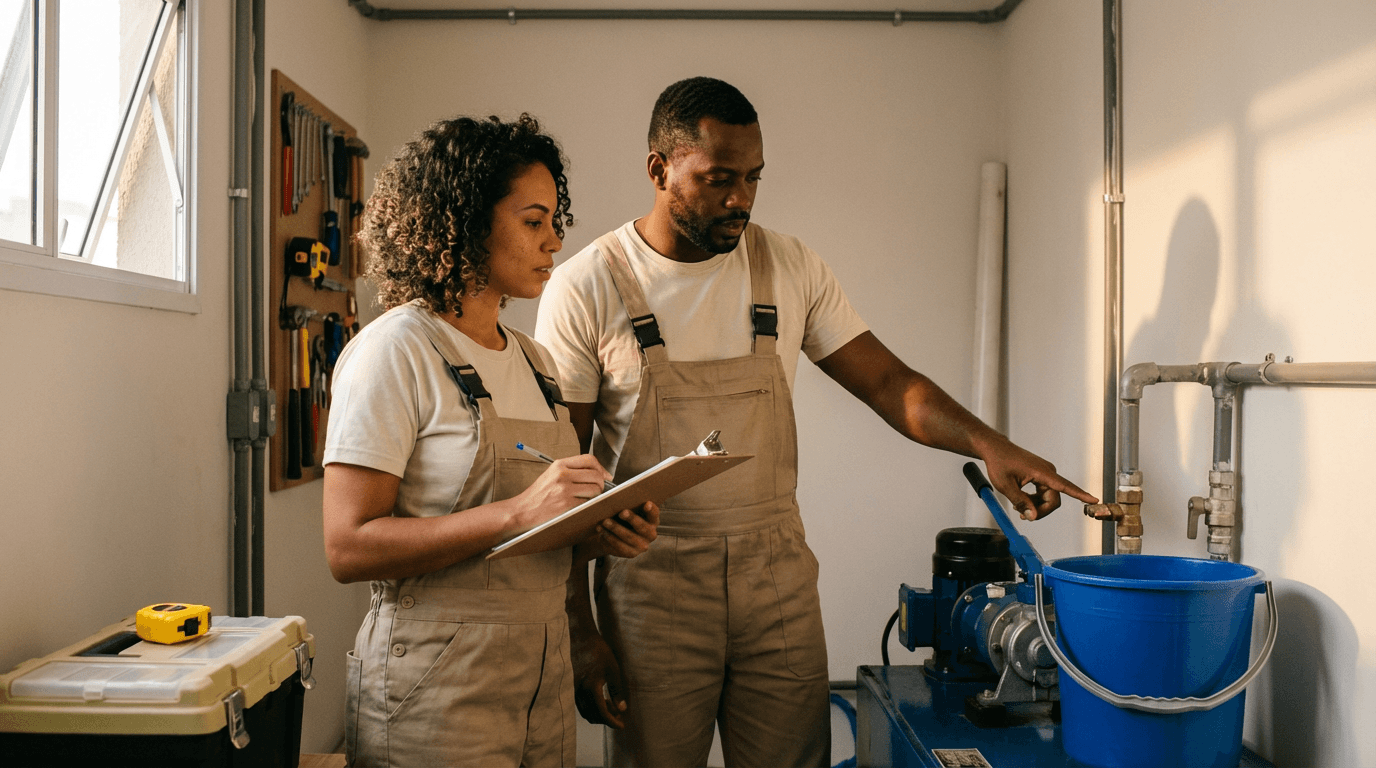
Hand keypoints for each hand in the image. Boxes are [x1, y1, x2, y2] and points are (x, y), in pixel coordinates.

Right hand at [511, 454, 613, 530]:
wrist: (522, 511)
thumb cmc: (537, 495)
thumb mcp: (551, 475)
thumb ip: (571, 471)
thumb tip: (597, 473)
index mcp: (559, 465)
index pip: (589, 459)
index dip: (601, 468)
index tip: (605, 476)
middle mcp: (562, 474)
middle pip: (596, 474)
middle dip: (601, 484)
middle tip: (597, 491)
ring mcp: (564, 489)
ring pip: (595, 489)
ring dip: (596, 496)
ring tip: (587, 500)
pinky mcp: (566, 504)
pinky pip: (588, 502)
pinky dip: (588, 506)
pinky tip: (580, 507)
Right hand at [571, 624, 629, 727]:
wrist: (579, 637)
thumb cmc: (598, 650)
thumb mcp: (613, 669)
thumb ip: (617, 691)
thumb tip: (621, 709)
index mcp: (591, 687)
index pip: (602, 713)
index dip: (612, 722)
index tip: (621, 725)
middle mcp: (579, 691)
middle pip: (592, 715)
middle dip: (606, 719)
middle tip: (618, 716)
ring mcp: (572, 689)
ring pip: (585, 711)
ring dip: (598, 713)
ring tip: (611, 708)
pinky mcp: (569, 686)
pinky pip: (580, 703)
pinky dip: (590, 706)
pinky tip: (601, 700)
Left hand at [576, 502, 659, 561]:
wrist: (616, 534)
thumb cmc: (624, 517)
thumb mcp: (628, 510)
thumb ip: (628, 505)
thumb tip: (618, 499)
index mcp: (653, 520)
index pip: (654, 514)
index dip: (651, 509)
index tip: (646, 503)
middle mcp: (650, 535)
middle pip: (642, 527)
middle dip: (632, 519)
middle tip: (621, 512)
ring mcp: (641, 546)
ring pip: (628, 538)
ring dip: (616, 529)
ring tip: (605, 521)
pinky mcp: (630, 554)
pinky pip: (619, 547)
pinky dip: (608, 537)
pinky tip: (601, 530)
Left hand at [981, 440, 1097, 520]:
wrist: (995, 450)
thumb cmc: (999, 463)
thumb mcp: (1006, 486)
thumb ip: (1020, 502)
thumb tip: (1032, 516)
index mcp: (1042, 472)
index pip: (1065, 486)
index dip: (1080, 495)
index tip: (1094, 499)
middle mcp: (1048, 472)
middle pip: (1054, 500)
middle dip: (1041, 510)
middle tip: (1024, 515)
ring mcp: (1045, 473)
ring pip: (1048, 498)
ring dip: (1036, 506)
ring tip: (1019, 508)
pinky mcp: (1041, 475)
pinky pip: (1044, 493)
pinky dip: (1035, 500)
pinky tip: (1023, 501)